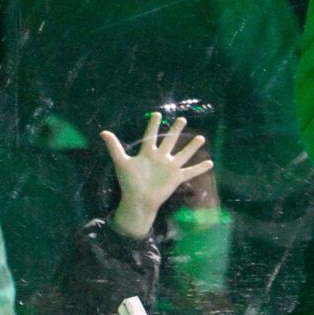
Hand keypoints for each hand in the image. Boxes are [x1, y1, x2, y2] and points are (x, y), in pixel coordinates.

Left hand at [102, 111, 212, 238]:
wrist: (138, 200)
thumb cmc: (129, 182)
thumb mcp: (121, 162)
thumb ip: (114, 147)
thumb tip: (103, 132)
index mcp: (147, 153)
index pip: (151, 136)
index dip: (153, 125)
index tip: (157, 114)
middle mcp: (160, 158)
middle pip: (170, 141)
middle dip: (175, 130)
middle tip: (182, 119)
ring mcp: (169, 167)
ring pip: (183, 154)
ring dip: (192, 146)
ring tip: (201, 137)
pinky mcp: (176, 177)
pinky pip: (190, 171)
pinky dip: (200, 168)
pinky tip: (210, 162)